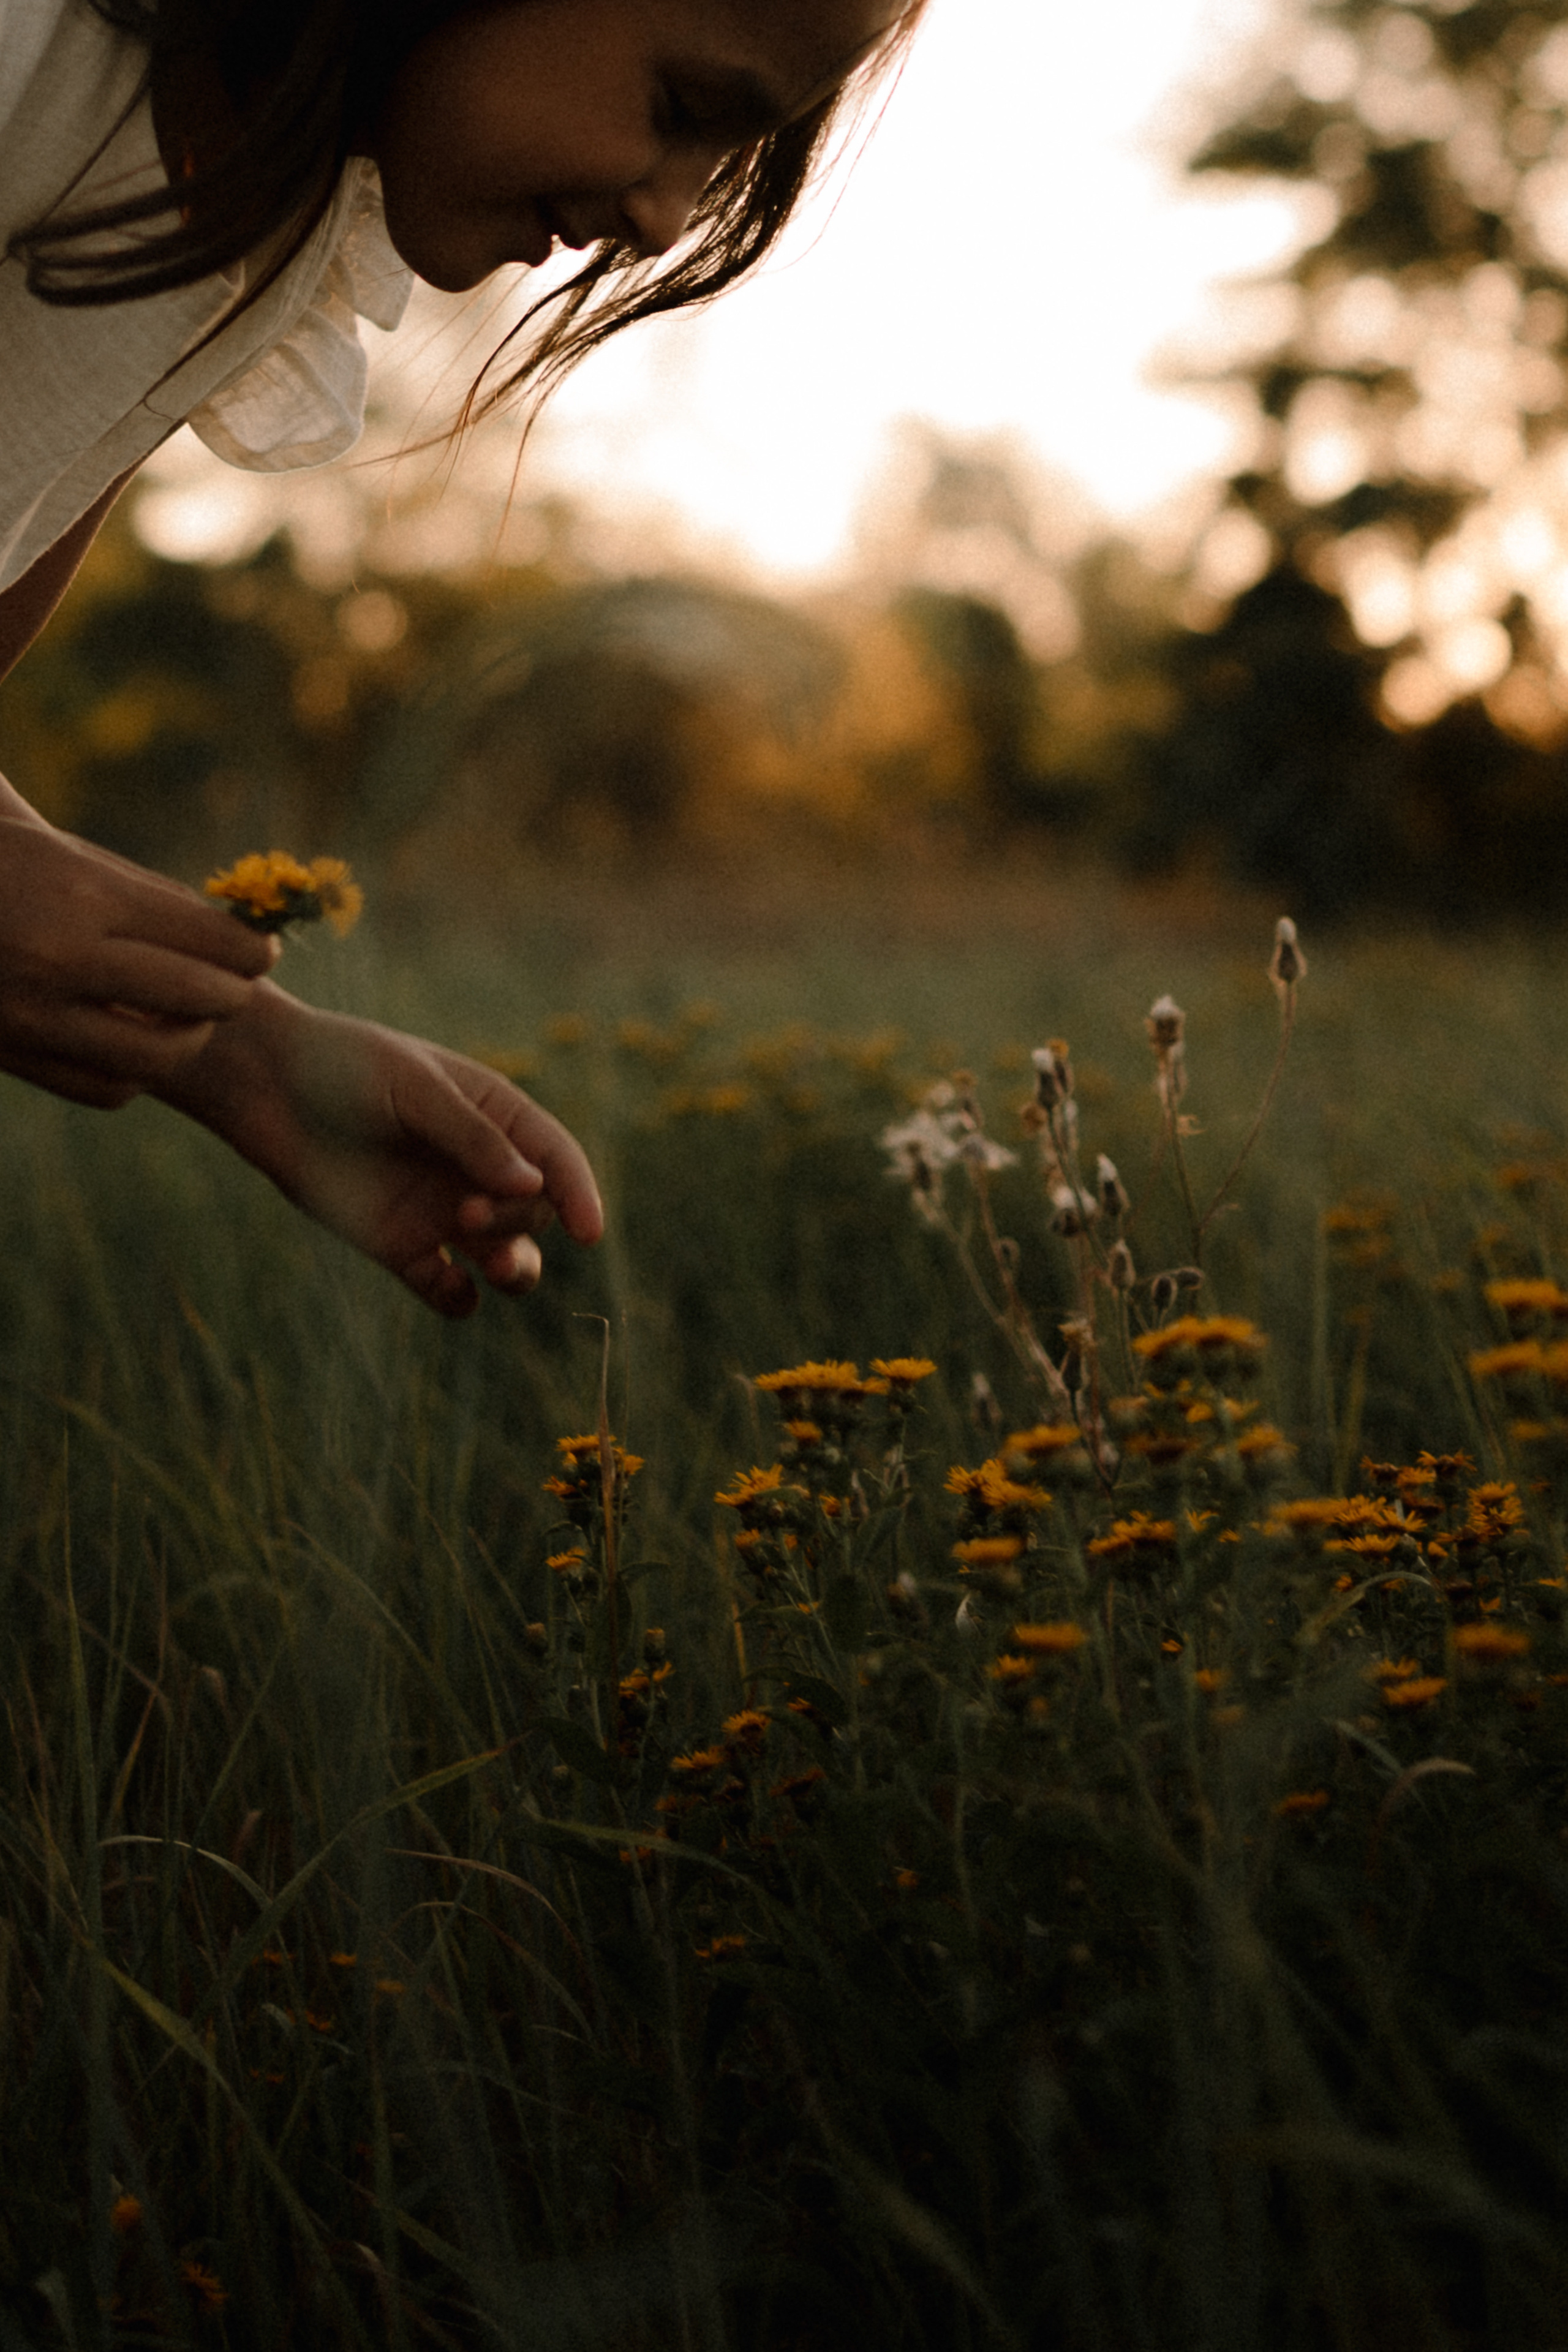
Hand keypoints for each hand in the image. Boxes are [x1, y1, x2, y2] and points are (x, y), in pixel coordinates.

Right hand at [0, 815, 278, 1106]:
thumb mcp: (65, 854)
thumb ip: (147, 896)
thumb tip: (232, 931)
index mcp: (80, 895)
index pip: (207, 936)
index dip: (251, 948)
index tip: (262, 949)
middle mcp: (60, 959)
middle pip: (197, 998)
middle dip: (233, 994)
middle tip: (238, 984)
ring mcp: (33, 1015)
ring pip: (158, 1057)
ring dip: (190, 1039)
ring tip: (191, 1018)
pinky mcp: (13, 1055)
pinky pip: (107, 1089)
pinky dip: (135, 1074)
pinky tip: (136, 1045)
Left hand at [156, 987, 603, 1315]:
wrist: (266, 1086)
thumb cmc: (343, 1066)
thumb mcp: (412, 1086)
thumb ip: (469, 1135)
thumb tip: (529, 1184)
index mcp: (495, 1115)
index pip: (556, 1159)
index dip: (578, 1195)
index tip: (588, 1231)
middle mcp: (477, 1169)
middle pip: (532, 1212)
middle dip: (515, 1219)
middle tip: (466, 1211)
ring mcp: (443, 1211)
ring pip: (507, 1259)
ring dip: (513, 1268)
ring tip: (492, 1266)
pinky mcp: (402, 1248)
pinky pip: (449, 1291)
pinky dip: (459, 1300)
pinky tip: (450, 1287)